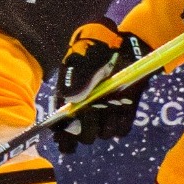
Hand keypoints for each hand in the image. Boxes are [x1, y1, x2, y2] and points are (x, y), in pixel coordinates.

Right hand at [55, 22, 149, 153]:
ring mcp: (105, 114)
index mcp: (69, 101)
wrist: (119, 45)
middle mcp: (85, 112)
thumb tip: (73, 100)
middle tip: (91, 111)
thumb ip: (79, 79)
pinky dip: (121, 123)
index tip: (67, 137)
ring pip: (102, 135)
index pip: (60, 128)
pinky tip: (121, 108)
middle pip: (82, 137)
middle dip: (86, 129)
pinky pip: (121, 130)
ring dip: (106, 125)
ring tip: (110, 106)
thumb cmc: (95, 50)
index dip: (63, 137)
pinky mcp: (123, 114)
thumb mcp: (83, 59)